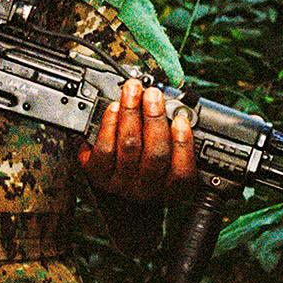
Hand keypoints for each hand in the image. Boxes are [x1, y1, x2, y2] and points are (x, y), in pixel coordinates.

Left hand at [77, 78, 195, 203]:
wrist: (110, 190)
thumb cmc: (144, 167)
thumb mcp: (166, 161)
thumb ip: (173, 139)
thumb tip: (174, 107)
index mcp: (170, 190)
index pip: (181, 173)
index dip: (183, 145)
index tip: (181, 119)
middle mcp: (146, 190)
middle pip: (155, 154)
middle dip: (155, 119)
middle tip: (153, 95)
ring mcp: (121, 184)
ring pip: (130, 146)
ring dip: (132, 113)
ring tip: (132, 91)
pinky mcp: (98, 175)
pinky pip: (105, 148)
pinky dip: (110, 124)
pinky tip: (114, 108)